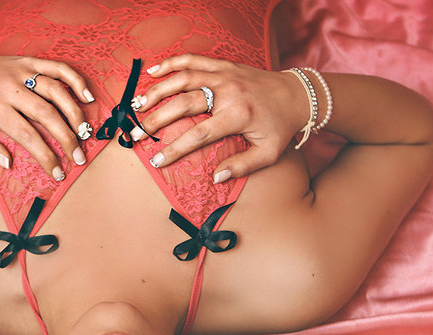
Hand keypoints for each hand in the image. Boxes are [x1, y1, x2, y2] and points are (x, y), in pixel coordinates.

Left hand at [0, 53, 94, 177]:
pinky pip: (57, 68)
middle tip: (78, 157)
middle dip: (66, 138)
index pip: (27, 135)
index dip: (45, 156)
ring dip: (74, 113)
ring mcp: (21, 72)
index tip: (57, 172)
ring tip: (85, 133)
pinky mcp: (29, 61)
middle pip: (46, 114)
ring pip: (55, 91)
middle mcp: (10, 87)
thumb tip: (8, 162)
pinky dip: (75, 80)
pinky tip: (87, 97)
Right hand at [135, 54, 309, 181]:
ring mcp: (224, 75)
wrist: (297, 94)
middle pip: (183, 103)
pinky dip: (172, 63)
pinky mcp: (223, 65)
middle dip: (156, 119)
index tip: (157, 161)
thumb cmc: (281, 127)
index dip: (175, 149)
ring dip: (156, 90)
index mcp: (237, 115)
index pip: (198, 135)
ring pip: (183, 78)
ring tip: (136, 104)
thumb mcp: (269, 153)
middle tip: (135, 134)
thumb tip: (215, 176)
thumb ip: (242, 166)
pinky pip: (193, 59)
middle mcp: (228, 92)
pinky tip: (153, 71)